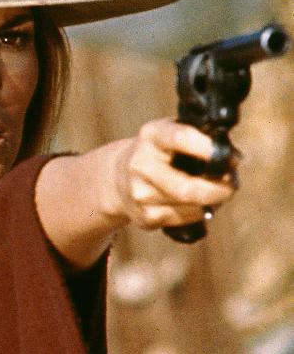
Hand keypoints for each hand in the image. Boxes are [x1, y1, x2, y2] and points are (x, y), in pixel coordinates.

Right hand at [104, 118, 236, 229]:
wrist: (118, 176)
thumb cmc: (161, 152)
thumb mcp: (172, 134)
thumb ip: (201, 139)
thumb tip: (234, 159)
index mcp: (152, 135)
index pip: (180, 137)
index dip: (209, 149)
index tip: (233, 159)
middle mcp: (140, 164)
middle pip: (187, 187)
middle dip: (219, 190)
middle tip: (232, 185)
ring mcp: (140, 193)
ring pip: (191, 207)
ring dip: (212, 202)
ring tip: (215, 192)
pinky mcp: (145, 217)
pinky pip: (185, 219)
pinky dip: (199, 213)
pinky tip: (196, 204)